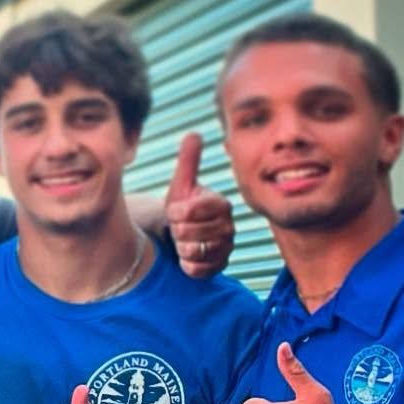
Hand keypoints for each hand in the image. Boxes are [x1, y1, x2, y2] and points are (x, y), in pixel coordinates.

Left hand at [165, 133, 232, 277]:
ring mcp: (226, 247)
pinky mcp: (220, 266)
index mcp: (221, 204)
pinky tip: (187, 255)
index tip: (175, 210)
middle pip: (188, 232)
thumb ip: (188, 161)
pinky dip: (186, 264)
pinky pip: (197, 269)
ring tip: (183, 240)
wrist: (185, 233)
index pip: (192, 210)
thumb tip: (193, 134)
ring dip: (180, 247)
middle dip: (176, 230)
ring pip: (193, 251)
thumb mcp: (182, 183)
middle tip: (178, 227)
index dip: (176, 212)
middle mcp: (229, 225)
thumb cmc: (184, 206)